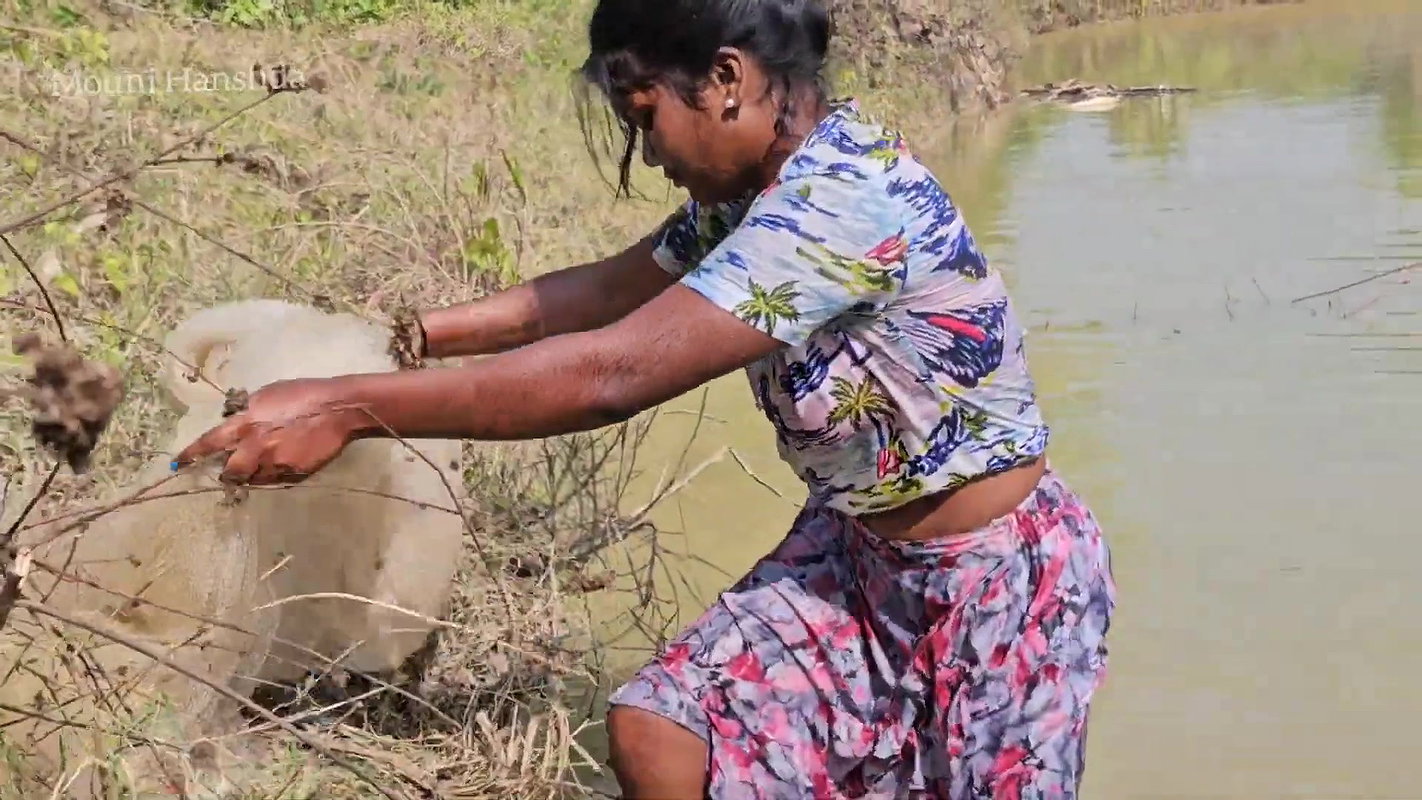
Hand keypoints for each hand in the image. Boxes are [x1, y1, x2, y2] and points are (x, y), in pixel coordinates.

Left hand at [172, 377, 364, 485]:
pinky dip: (276, 474)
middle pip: (230, 472)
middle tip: (232, 471)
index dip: (191, 454)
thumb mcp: (268, 395)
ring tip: (267, 462)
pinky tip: (289, 460)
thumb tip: (239, 419)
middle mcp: (255, 446)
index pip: (210, 442)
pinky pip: (277, 480)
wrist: (338, 408)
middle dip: (229, 473)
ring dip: (255, 474)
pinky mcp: (293, 473)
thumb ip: (250, 412)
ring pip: (255, 479)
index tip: (177, 464)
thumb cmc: (304, 393)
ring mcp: (275, 462)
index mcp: (246, 423)